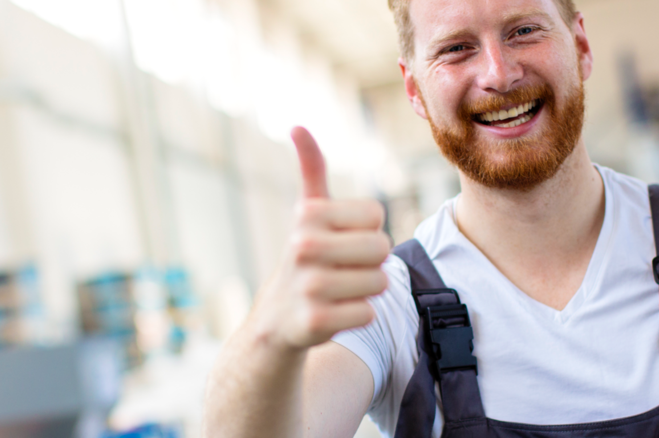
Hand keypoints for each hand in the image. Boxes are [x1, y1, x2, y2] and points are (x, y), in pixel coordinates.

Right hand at [248, 127, 390, 350]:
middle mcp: (304, 247)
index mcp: (308, 215)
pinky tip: (335, 312)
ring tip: (339, 291)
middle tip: (344, 269)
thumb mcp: (307, 212)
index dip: (368, 231)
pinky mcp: (315, 321)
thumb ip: (311, 169)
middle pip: (382, 249)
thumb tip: (297, 126)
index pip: (377, 217)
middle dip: (372, 263)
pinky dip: (359, 315)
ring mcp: (308, 286)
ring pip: (380, 283)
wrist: (276, 318)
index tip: (342, 240)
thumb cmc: (305, 257)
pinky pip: (369, 313)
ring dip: (367, 290)